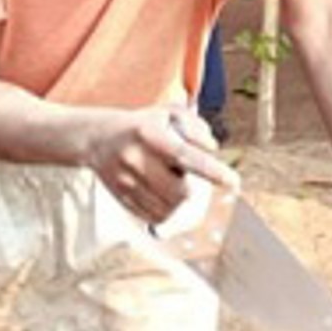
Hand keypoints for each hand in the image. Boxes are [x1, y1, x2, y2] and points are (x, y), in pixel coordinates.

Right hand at [82, 107, 236, 225]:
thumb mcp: (168, 113)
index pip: (184, 156)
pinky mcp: (121, 198)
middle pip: (179, 191)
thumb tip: (213, 148)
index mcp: (148, 134)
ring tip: (168, 181)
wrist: (97, 138)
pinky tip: (161, 193)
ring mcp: (126, 182)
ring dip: (178, 199)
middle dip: (190, 187)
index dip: (211, 170)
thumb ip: (195, 126)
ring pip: (168, 208)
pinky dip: (166, 210)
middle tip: (180, 173)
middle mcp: (135, 159)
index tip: (233, 182)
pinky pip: (154, 217)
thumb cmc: (143, 125)